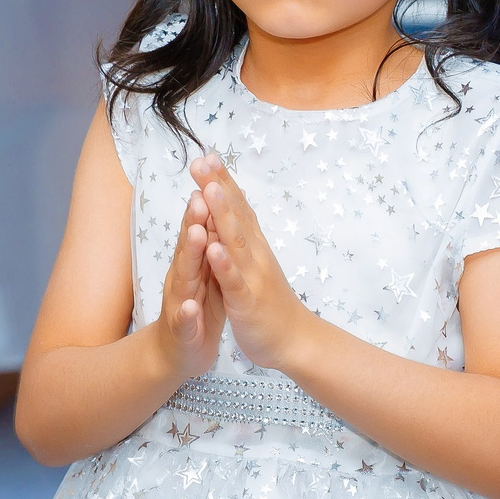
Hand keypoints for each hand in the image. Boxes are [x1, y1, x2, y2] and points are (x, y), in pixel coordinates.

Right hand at [153, 186, 224, 380]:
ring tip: (198, 234)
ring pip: (185, 276)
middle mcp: (182, 277)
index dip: (205, 201)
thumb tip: (212, 206)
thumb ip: (207, 241)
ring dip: (190, 255)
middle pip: (189, 244)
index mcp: (193, 262)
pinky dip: (186, 313)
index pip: (200, 226)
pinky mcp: (182, 330)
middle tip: (201, 194)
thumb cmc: (196, 307)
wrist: (176, 353)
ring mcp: (179, 302)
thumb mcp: (205, 270)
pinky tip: (189, 306)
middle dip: (195, 220)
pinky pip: (183, 321)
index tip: (211, 175)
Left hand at [189, 155, 313, 371]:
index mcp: (254, 247)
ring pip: (235, 242)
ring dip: (223, 215)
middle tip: (203, 160)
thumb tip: (235, 212)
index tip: (207, 156)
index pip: (238, 208)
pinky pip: (234, 281)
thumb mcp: (256, 266)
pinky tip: (213, 248)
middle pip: (236, 216)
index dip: (223, 182)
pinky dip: (224, 264)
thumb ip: (245, 239)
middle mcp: (255, 255)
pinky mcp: (247, 302)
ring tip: (208, 190)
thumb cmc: (272, 304)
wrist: (296, 342)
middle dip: (218, 187)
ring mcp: (253, 277)